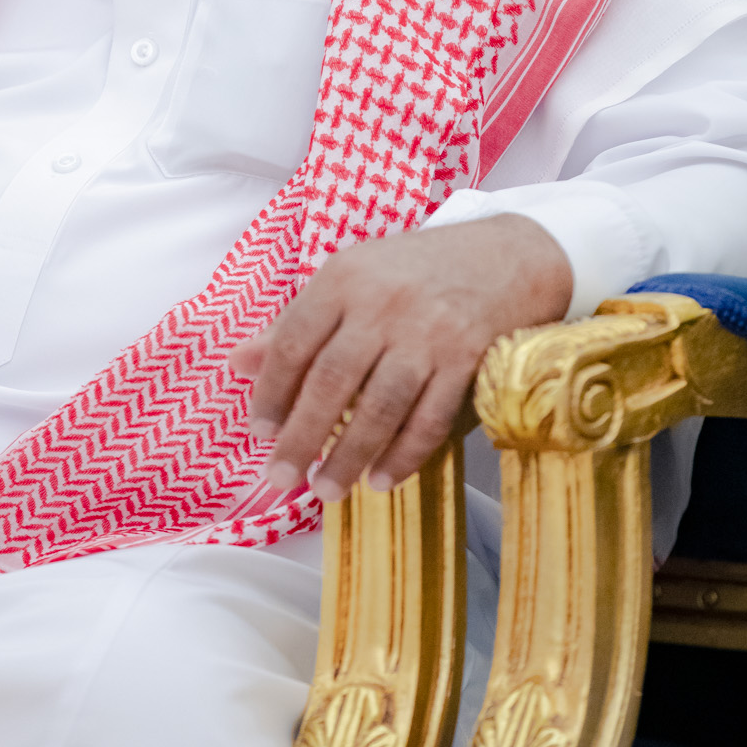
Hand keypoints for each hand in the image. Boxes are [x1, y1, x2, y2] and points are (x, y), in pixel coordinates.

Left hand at [229, 214, 571, 500]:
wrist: (507, 256)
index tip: (259, 432)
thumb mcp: (351, 277)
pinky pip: (430, 418)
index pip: (294, 341)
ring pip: (380, 406)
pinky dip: (404, 455)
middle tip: (280, 478)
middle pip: (332, 380)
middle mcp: (383, 302)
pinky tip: (382, 480)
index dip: (272, 391)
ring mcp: (428, 332)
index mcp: (344, 276)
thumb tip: (239, 362)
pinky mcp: (468, 358)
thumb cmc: (414, 271)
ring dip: (350, 456)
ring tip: (325, 490)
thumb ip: (296, 322)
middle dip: (301, 436)